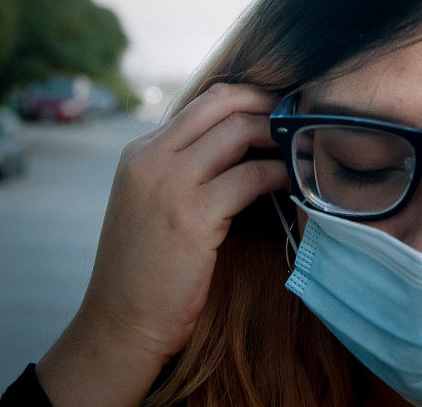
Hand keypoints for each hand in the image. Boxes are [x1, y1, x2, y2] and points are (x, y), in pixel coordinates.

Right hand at [37, 82, 288, 406]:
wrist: (121, 323)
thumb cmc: (147, 268)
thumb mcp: (152, 202)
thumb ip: (184, 168)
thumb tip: (241, 143)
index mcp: (141, 152)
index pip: (205, 101)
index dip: (251, 98)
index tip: (280, 111)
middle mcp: (151, 159)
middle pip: (223, 103)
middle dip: (268, 105)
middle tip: (298, 121)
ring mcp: (170, 185)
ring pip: (239, 131)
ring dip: (279, 136)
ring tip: (301, 149)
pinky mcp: (193, 216)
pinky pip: (250, 176)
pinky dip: (279, 173)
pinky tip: (293, 183)